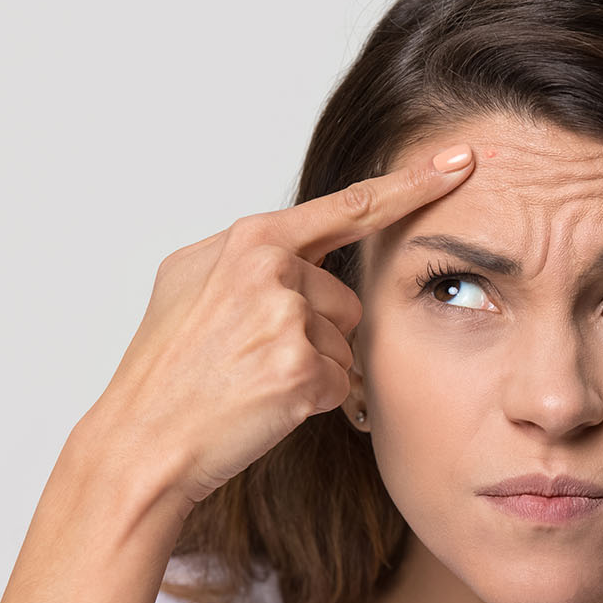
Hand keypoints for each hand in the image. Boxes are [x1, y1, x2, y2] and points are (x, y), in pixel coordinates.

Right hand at [89, 143, 474, 513]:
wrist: (144, 438)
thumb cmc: (166, 369)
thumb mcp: (191, 284)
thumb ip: (250, 257)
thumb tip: (292, 252)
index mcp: (248, 240)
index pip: (347, 207)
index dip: (410, 187)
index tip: (459, 164)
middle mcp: (270, 268)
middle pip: (345, 299)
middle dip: (315, 334)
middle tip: (252, 358)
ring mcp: (285, 317)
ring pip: (345, 343)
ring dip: (313, 368)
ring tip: (252, 380)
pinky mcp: (299, 367)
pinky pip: (338, 382)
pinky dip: (310, 400)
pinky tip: (263, 403)